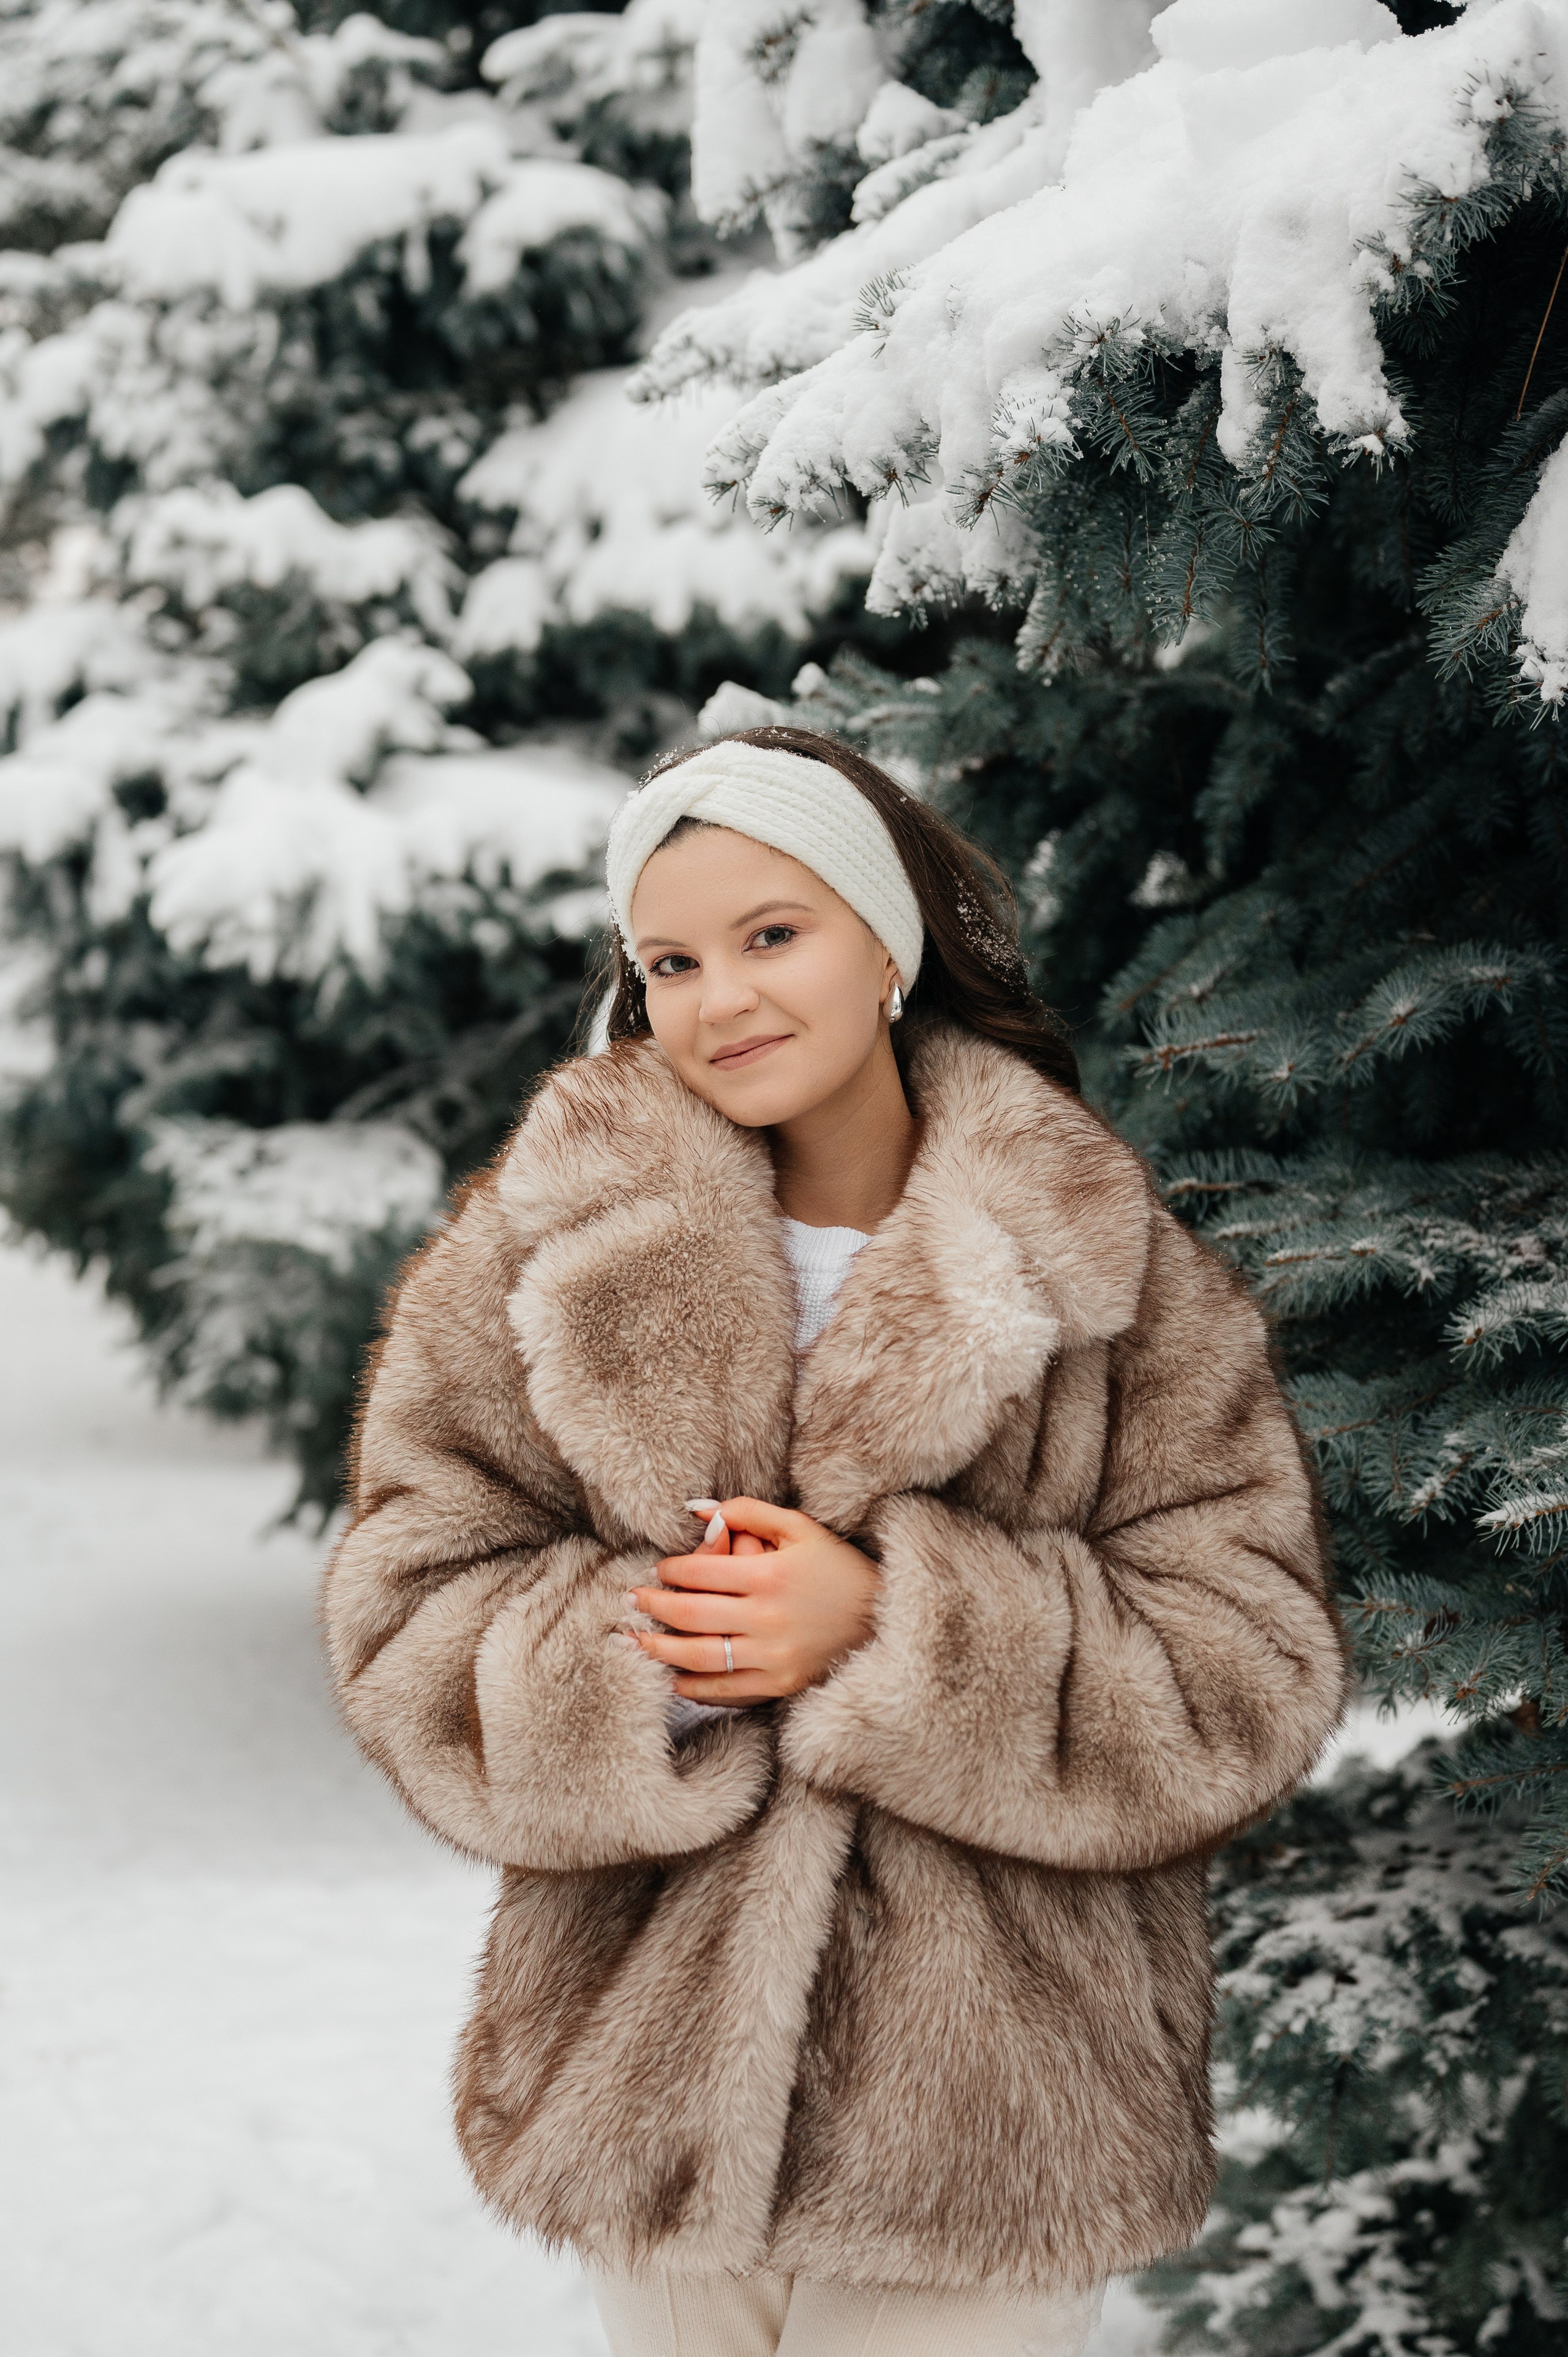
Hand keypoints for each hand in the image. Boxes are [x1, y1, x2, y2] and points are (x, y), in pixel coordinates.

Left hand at [626, 1498, 879, 1701]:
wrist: (882, 1618)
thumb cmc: (837, 1568)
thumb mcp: (799, 1528)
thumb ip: (748, 1512)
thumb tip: (698, 1511)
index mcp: (770, 1574)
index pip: (700, 1572)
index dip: (670, 1571)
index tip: (657, 1570)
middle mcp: (767, 1617)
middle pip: (690, 1615)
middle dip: (652, 1607)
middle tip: (629, 1602)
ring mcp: (772, 1655)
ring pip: (699, 1656)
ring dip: (659, 1649)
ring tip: (634, 1640)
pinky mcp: (779, 1684)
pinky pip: (724, 1690)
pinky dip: (692, 1686)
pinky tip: (671, 1678)